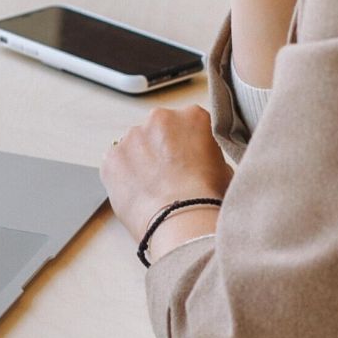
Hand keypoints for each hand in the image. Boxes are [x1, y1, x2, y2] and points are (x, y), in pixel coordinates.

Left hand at [101, 105, 230, 254]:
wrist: (182, 222)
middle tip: (170, 177)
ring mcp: (132, 136)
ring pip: (135, 146)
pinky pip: (116, 164)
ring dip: (140, 162)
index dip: (187, 146)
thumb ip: (209, 155)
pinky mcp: (111, 157)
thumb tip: (201, 162)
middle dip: (161, 149)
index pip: (188, 124)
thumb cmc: (208, 199)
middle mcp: (160, 118)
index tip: (188, 162)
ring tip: (153, 190)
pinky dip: (123, 176)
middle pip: (158, 130)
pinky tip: (138, 194)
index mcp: (193, 116)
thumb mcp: (225, 169)